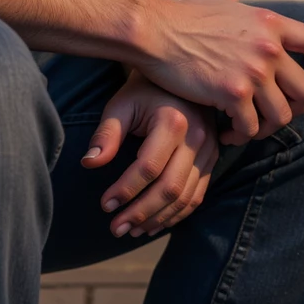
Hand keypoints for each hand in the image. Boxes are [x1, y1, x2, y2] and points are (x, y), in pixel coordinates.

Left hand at [81, 71, 218, 238]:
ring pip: (186, 197)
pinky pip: (198, 195)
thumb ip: (106, 134)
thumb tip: (89, 164)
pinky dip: (177, 214)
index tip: (104, 205)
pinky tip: (154, 223)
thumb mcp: (121, 104)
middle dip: (141, 213)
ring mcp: (210, 149)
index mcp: (174, 121)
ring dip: (158, 219)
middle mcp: (198, 137)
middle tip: (116, 228)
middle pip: (170, 188)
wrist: (177, 74)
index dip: (125, 190)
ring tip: (131, 230)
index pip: (148, 168)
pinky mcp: (214, 158)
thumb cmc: (143, 89)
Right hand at [137, 0, 303, 145]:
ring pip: (281, 116)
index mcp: (269, 23)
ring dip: (265, 128)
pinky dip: (240, 136)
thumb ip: (233, 1)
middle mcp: (269, 48)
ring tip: (247, 130)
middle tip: (275, 114)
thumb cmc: (179, 15)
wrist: (156, 30)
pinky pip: (250, 128)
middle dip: (294, 108)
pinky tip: (225, 134)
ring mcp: (255, 72)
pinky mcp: (235, 94)